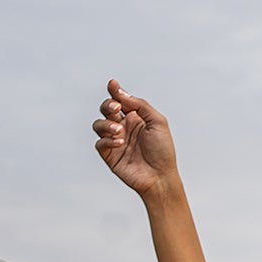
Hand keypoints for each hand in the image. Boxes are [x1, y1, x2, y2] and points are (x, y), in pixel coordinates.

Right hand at [92, 79, 178, 199]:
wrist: (160, 177)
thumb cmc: (163, 151)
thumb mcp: (157, 122)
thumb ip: (140, 105)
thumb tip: (122, 94)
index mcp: (136, 118)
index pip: (121, 100)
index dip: (115, 91)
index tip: (112, 84)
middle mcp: (124, 127)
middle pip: (106, 110)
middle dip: (108, 105)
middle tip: (116, 108)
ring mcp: (115, 141)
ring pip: (99, 125)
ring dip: (106, 124)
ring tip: (119, 131)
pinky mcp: (110, 155)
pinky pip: (100, 143)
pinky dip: (107, 140)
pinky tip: (119, 143)